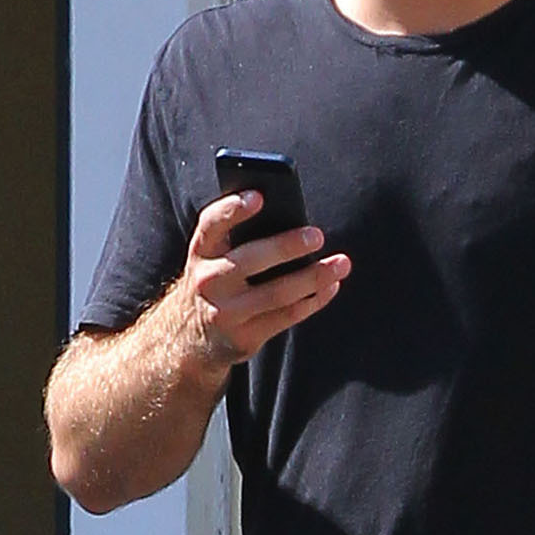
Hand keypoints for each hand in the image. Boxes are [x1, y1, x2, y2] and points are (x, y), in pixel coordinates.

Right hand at [177, 190, 349, 375]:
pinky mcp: (245, 338)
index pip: (211, 224)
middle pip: (251, 260)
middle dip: (286, 247)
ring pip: (277, 293)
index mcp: (201, 252)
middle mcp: (208, 281)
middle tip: (317, 235)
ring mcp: (226, 313)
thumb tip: (292, 221)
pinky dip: (314, 301)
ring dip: (314, 277)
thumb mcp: (215, 258)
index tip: (259, 196)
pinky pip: (287, 317)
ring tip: (342, 263)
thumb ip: (240, 239)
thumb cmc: (218, 282)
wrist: (192, 338)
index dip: (232, 209)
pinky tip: (332, 286)